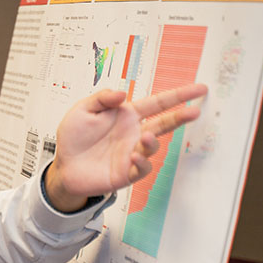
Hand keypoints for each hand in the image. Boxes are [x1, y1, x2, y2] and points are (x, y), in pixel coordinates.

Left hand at [47, 83, 208, 210]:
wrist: (64, 166)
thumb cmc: (73, 137)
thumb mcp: (83, 110)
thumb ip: (102, 98)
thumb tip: (122, 93)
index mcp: (127, 115)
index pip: (158, 103)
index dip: (179, 95)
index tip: (199, 89)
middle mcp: (134, 133)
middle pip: (164, 123)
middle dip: (180, 117)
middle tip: (194, 111)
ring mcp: (132, 153)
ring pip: (152, 147)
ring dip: (152, 142)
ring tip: (146, 137)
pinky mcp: (125, 173)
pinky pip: (141, 168)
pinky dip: (141, 163)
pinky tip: (134, 156)